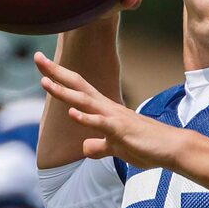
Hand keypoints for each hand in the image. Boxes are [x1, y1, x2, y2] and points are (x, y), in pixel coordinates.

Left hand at [35, 51, 184, 168]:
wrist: (171, 149)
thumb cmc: (146, 146)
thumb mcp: (116, 148)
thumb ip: (99, 146)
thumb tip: (85, 147)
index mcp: (104, 109)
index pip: (78, 89)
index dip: (59, 78)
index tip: (42, 66)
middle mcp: (107, 108)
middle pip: (78, 86)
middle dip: (56, 73)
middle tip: (37, 59)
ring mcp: (114, 118)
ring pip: (85, 102)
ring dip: (64, 92)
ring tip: (45, 83)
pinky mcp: (121, 131)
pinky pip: (101, 124)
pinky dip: (86, 119)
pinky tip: (72, 114)